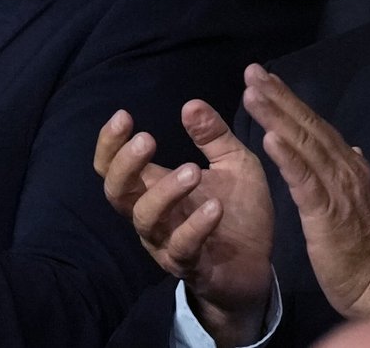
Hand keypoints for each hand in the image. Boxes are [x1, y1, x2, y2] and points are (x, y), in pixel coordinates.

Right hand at [96, 96, 273, 344]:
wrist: (258, 264)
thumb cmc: (238, 210)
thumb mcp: (233, 163)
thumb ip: (213, 136)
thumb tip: (191, 104)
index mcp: (156, 187)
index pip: (114, 168)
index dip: (110, 144)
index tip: (124, 115)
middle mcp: (153, 215)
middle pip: (117, 193)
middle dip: (125, 165)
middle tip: (147, 139)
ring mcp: (167, 242)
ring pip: (146, 219)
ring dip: (166, 192)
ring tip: (193, 170)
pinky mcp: (191, 266)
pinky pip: (182, 248)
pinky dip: (196, 226)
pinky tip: (215, 207)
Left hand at [241, 64, 369, 321]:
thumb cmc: (364, 248)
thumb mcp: (358, 203)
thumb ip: (352, 173)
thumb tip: (351, 148)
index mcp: (348, 167)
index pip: (316, 127)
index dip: (290, 102)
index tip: (267, 80)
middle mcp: (344, 169)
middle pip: (307, 127)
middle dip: (279, 98)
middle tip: (253, 71)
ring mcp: (336, 188)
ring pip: (304, 145)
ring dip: (278, 117)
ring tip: (255, 93)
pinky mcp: (327, 212)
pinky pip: (304, 180)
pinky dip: (288, 157)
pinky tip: (270, 138)